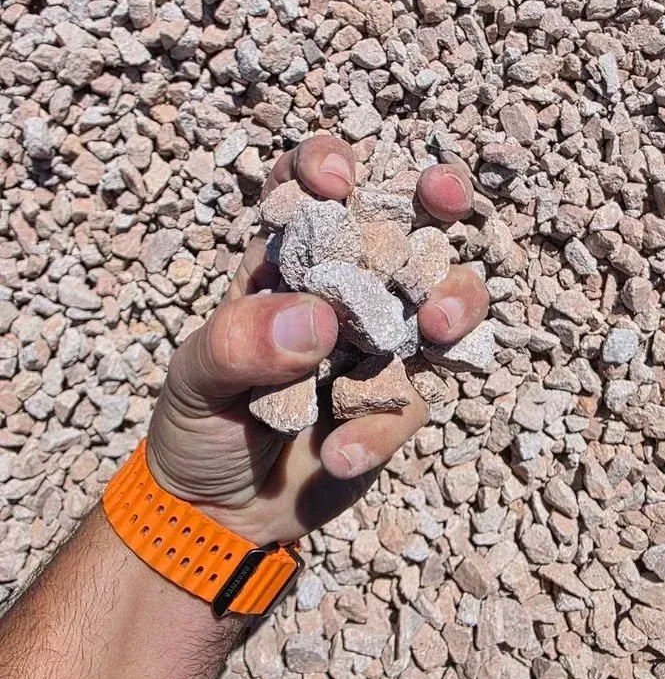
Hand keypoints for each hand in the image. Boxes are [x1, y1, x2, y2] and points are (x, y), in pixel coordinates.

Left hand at [146, 134, 488, 544]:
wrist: (220, 512)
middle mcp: (342, 293)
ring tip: (435, 325)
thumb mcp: (196, 380)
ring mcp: (378, 346)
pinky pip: (413, 400)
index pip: (309, 192)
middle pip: (404, 224)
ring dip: (453, 299)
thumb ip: (239, 343)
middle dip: (437, 196)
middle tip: (446, 195)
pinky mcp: (397, 403)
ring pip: (443, 298)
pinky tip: (337, 456)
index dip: (326, 166)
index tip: (335, 180)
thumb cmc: (200, 427)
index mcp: (285, 266)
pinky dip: (379, 428)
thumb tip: (316, 320)